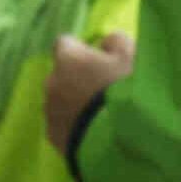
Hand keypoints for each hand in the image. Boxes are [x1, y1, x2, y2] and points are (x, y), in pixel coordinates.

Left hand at [45, 31, 133, 155]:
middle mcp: (51, 82)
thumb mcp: (131, 56)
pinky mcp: (53, 136)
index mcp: (67, 58)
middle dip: (77, 78)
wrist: (116, 139)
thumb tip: (105, 43)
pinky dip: (73, 125)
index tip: (98, 59)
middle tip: (103, 90)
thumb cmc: (125, 91)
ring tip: (100, 115)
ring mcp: (50, 111)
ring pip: (60, 100)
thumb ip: (116, 41)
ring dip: (74, 103)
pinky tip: (94, 132)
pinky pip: (62, 125)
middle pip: (62, 74)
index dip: (81, 50)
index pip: (65, 43)